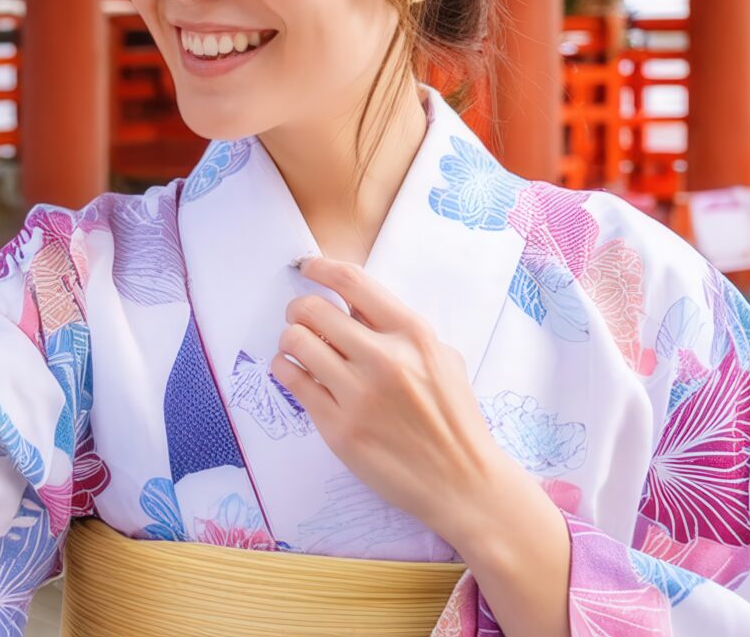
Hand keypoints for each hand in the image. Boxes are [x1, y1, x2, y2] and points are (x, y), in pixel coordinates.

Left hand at [273, 257, 571, 635]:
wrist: (463, 482)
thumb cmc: (455, 419)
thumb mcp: (442, 360)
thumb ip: (400, 332)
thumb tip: (353, 306)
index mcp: (413, 335)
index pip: (353, 282)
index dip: (321, 267)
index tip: (307, 267)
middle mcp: (384, 359)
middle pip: (313, 310)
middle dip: (298, 309)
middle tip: (299, 318)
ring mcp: (358, 395)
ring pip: (295, 343)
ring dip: (289, 340)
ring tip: (296, 348)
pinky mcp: (337, 429)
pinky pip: (292, 382)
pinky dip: (285, 370)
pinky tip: (295, 373)